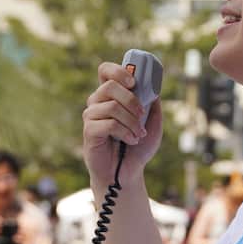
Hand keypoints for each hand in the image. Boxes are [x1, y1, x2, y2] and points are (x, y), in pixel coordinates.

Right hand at [83, 62, 163, 188]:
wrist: (128, 172)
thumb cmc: (139, 147)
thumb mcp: (153, 122)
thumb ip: (152, 103)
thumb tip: (153, 87)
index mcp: (111, 95)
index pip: (105, 71)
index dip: (117, 71)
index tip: (134, 82)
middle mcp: (98, 102)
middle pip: (109, 86)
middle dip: (131, 100)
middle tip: (142, 115)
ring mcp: (91, 116)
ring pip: (112, 107)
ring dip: (132, 121)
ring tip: (139, 134)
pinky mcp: (89, 131)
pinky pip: (109, 124)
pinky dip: (126, 132)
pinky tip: (131, 141)